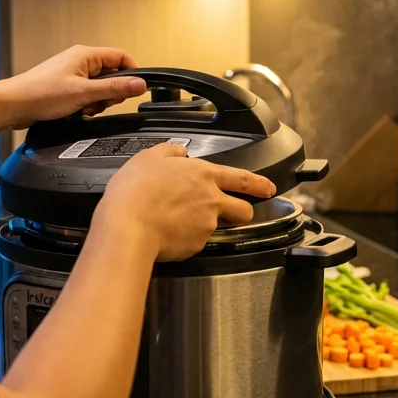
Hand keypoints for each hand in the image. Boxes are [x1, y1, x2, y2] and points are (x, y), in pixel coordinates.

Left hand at [0, 46, 147, 129]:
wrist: (14, 105)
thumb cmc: (40, 93)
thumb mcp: (84, 93)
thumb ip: (114, 89)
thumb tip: (139, 84)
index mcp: (85, 55)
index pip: (121, 57)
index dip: (132, 73)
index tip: (136, 90)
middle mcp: (80, 62)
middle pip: (112, 75)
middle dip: (111, 93)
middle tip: (100, 102)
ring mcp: (73, 76)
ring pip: (100, 89)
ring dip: (97, 102)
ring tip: (83, 108)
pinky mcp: (67, 89)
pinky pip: (88, 97)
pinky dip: (86, 106)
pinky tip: (76, 112)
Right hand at [93, 144, 277, 260]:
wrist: (128, 227)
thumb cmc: (134, 193)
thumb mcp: (148, 158)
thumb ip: (169, 152)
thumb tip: (179, 151)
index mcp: (203, 175)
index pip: (243, 178)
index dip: (260, 184)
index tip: (270, 188)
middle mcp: (211, 200)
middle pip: (243, 209)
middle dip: (242, 211)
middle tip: (232, 212)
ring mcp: (206, 225)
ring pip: (219, 226)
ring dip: (209, 224)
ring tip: (183, 222)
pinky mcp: (196, 246)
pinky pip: (197, 242)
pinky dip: (187, 238)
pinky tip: (170, 232)